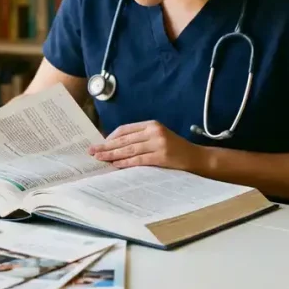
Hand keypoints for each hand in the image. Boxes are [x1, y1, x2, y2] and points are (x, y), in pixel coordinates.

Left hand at [88, 120, 206, 171]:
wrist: (196, 158)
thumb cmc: (174, 149)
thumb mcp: (158, 137)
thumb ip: (140, 138)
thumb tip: (114, 145)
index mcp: (151, 124)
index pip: (125, 129)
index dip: (110, 137)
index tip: (100, 143)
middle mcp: (153, 131)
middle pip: (124, 139)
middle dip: (106, 146)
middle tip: (92, 151)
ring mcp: (158, 144)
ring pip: (129, 149)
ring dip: (112, 154)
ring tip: (99, 158)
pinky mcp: (161, 156)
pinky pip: (138, 160)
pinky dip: (125, 162)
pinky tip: (115, 164)